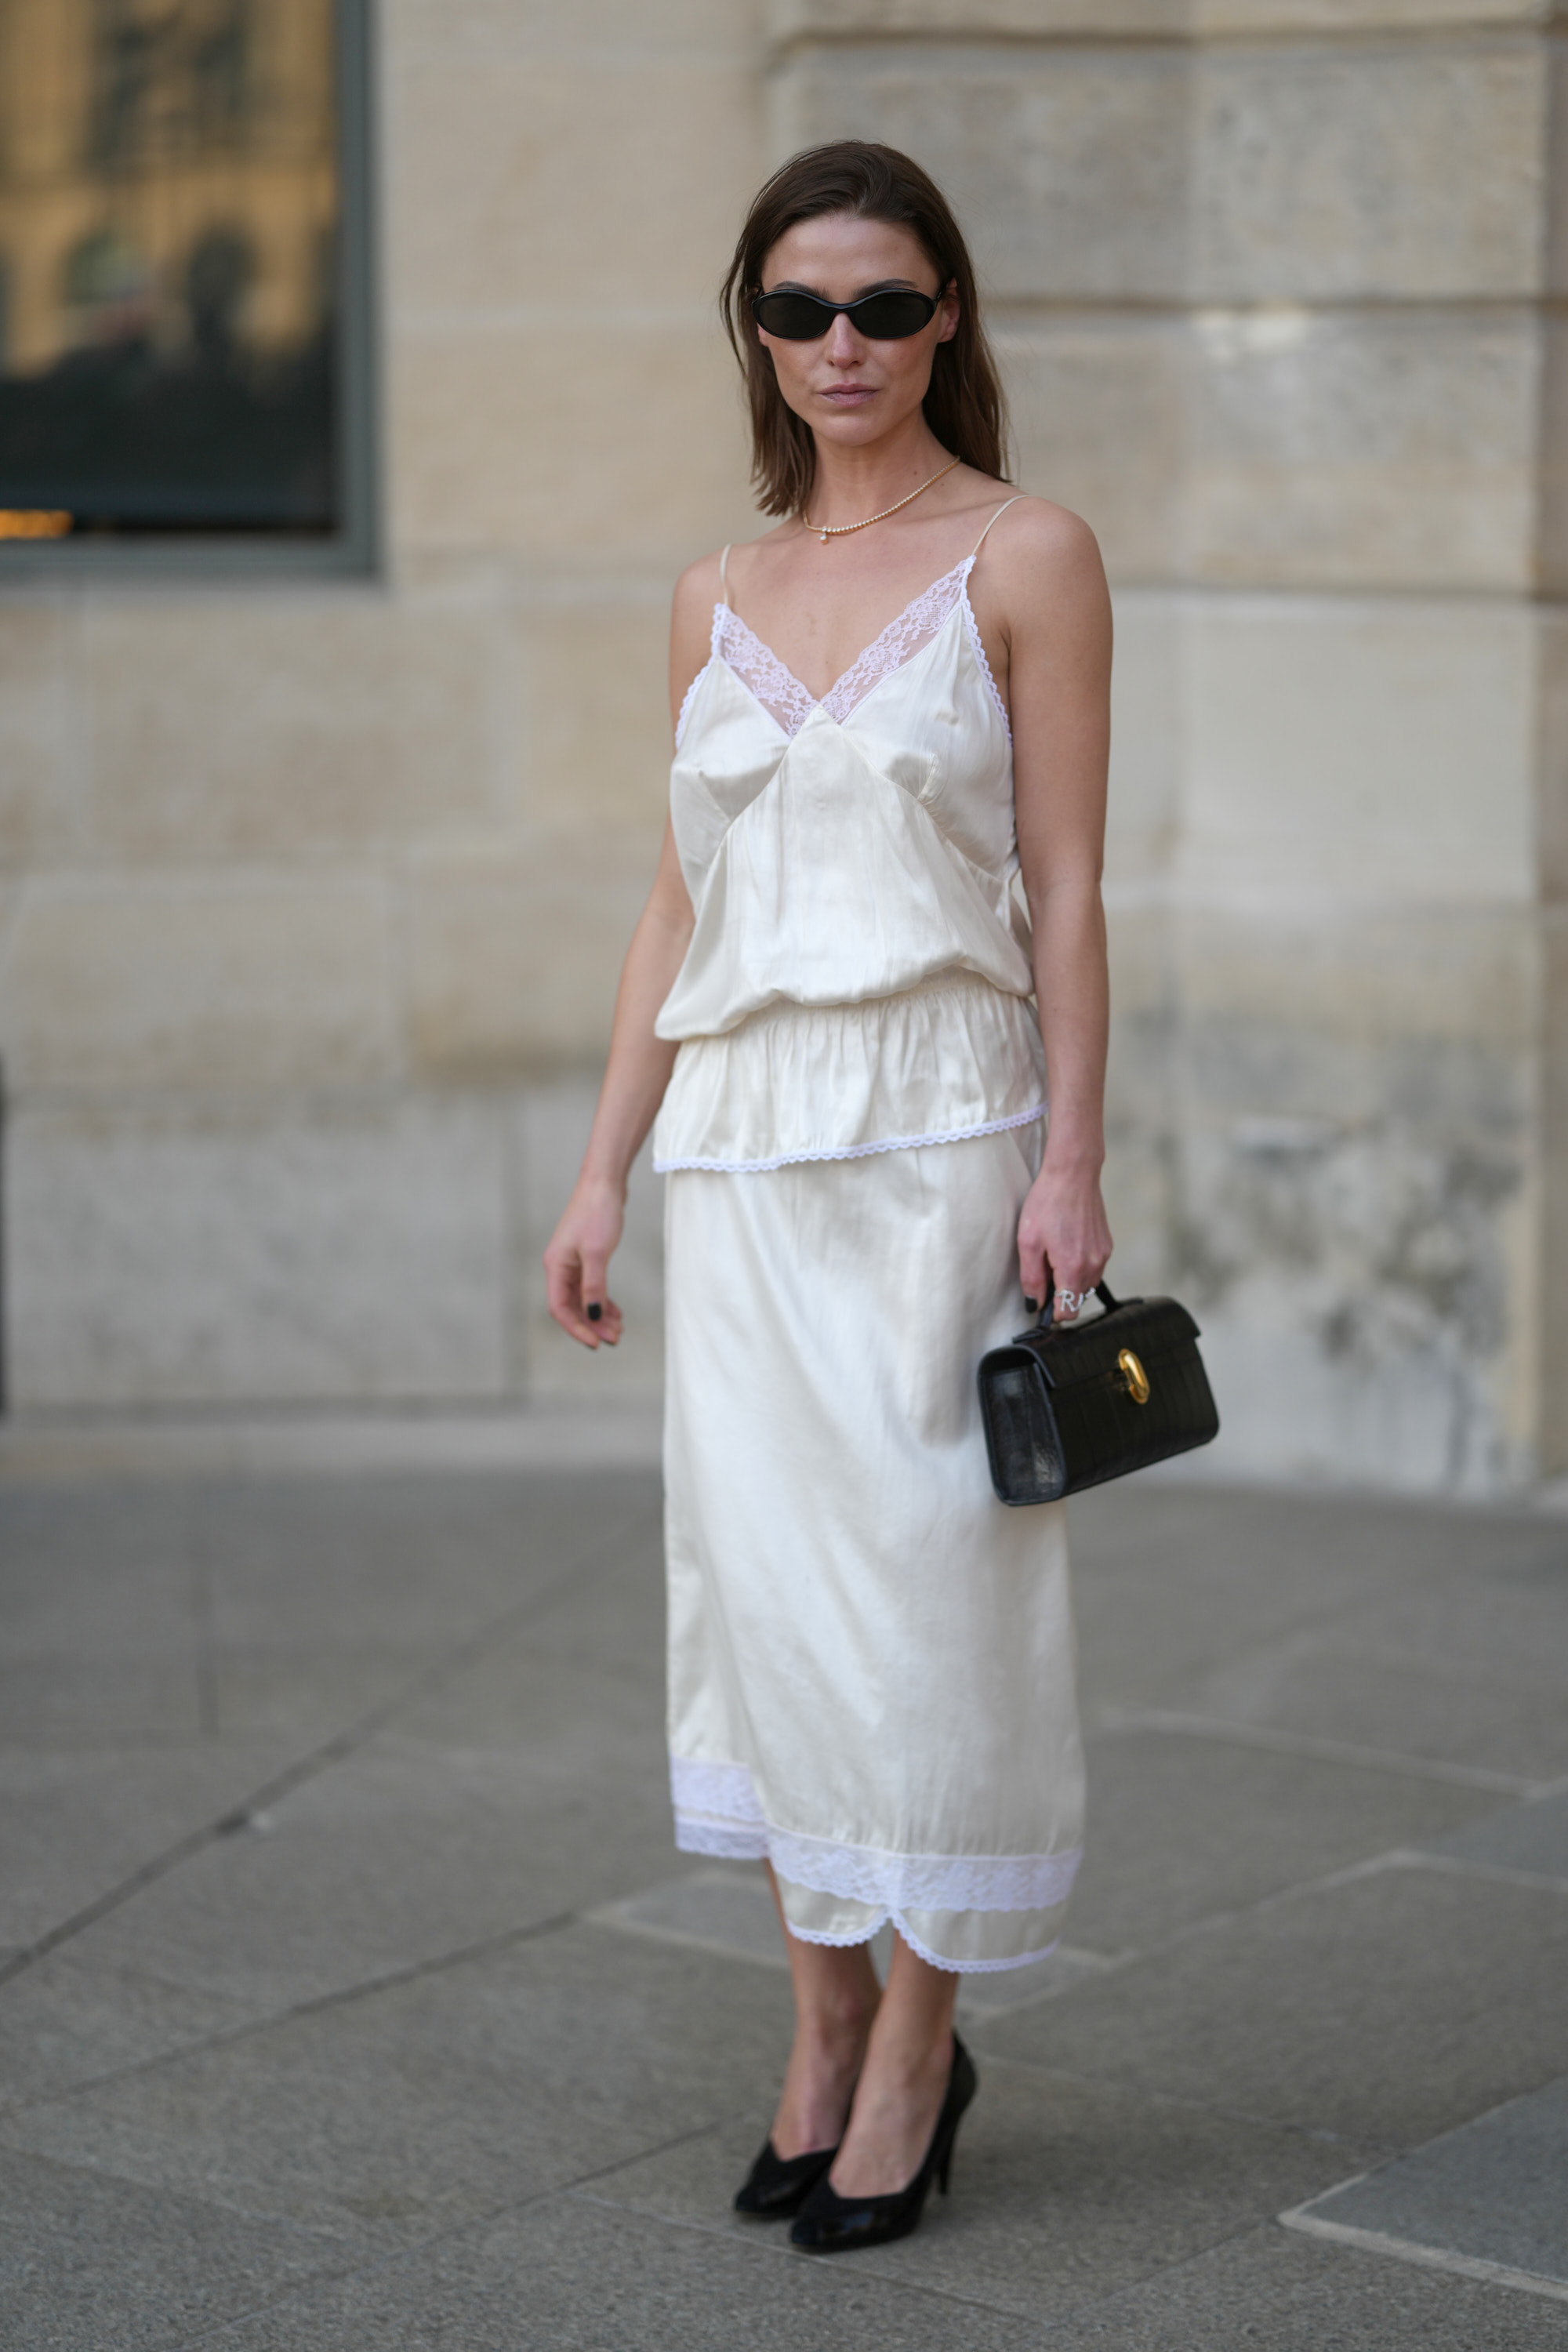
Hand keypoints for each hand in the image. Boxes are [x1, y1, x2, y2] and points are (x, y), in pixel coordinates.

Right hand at [543, 1176, 626, 1348]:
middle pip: (572, 1307)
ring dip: (599, 1316)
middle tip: (615, 1339)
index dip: (577, 1329)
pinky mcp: (586, 1256)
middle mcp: (560, 1267)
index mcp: (556, 1267)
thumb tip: (593, 1316)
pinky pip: (591, 1287)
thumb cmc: (598, 1213)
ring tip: (619, 1329)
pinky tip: (616, 1311)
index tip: (596, 1343)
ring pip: (583, 1298)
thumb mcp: (597, 1253)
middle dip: (592, 1325)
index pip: (560, 1309)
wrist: (604, 1183)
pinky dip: (602, 1300)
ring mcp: (573, 1262)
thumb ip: (594, 1286)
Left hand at [1017, 1155, 1111, 1322]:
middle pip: (1077, 1299)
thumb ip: (1031, 1278)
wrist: (1074, 1173)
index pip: (1068, 1311)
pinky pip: (1093, 1267)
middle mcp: (1094, 1265)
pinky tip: (1066, 1243)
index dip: (1052, 1312)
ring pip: (1086, 1284)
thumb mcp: (1028, 1242)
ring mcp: (1104, 1254)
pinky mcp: (1107, 1244)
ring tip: (1053, 1253)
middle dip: (1059, 1292)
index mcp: (1073, 1268)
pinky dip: (1079, 1265)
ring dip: (1070, 1279)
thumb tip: (1034, 1304)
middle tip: (1043, 1268)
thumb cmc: (1048, 1203)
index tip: (1040, 1303)